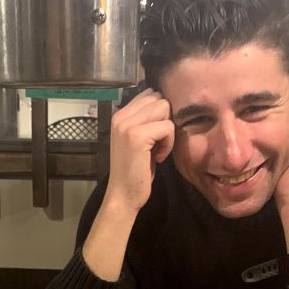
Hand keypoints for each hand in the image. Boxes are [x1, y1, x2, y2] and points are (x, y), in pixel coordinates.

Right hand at [82, 90, 173, 281]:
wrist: (123, 195)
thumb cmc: (134, 171)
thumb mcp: (139, 140)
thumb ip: (146, 120)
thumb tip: (165, 104)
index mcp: (119, 115)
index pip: (149, 93)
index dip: (160, 112)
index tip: (156, 134)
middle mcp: (121, 116)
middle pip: (159, 98)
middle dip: (165, 119)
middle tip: (158, 142)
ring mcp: (127, 125)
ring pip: (164, 108)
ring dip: (168, 130)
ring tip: (158, 148)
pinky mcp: (137, 136)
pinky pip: (167, 127)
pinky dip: (168, 143)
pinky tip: (158, 157)